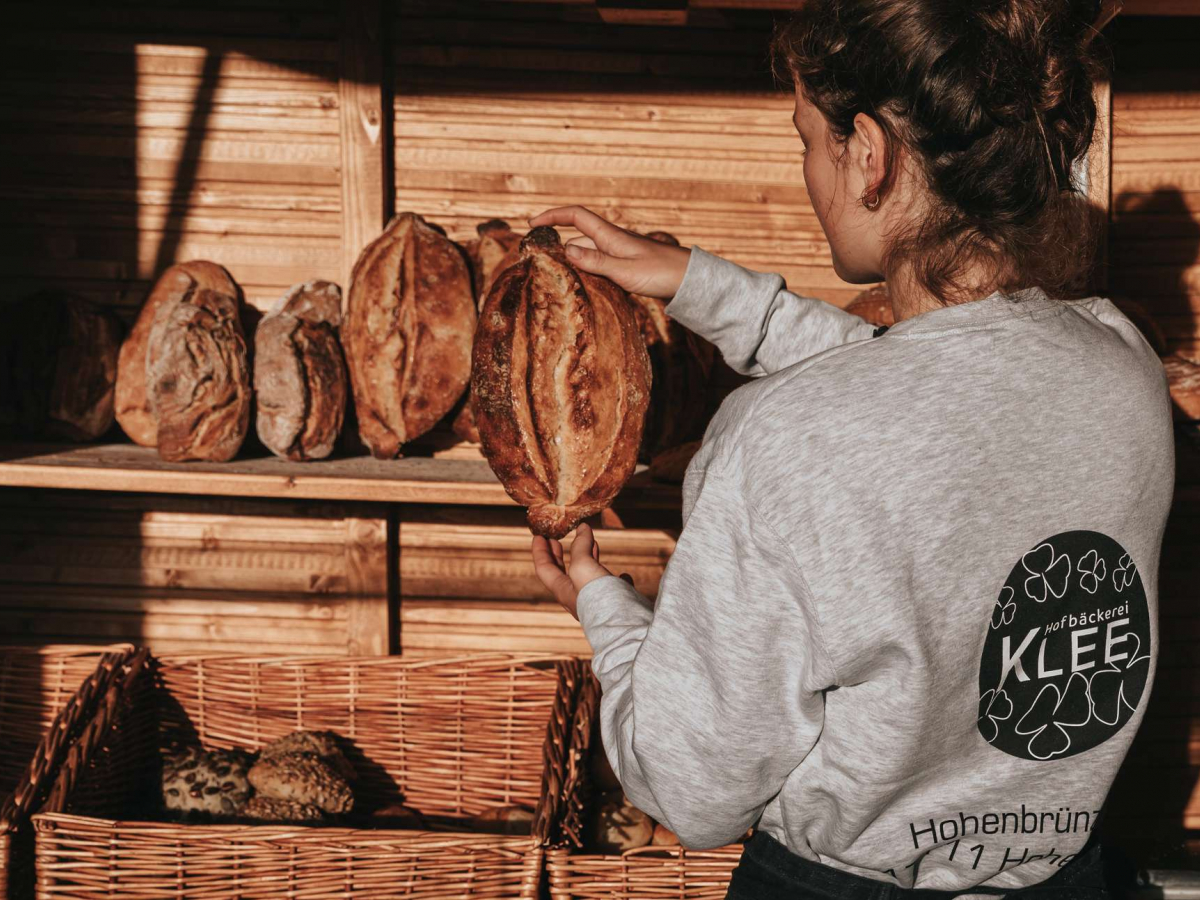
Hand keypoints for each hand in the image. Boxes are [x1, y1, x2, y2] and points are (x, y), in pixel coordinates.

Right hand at [528, 205, 691, 298]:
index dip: (552, 215)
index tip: (532, 223)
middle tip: (537, 264)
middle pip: (576, 239)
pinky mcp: (626, 267)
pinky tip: (584, 288)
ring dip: (572, 265)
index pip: (575, 216)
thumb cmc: (660, 273)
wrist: (689, 280)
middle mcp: (611, 241)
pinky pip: (599, 266)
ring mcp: (619, 254)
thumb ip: (596, 262)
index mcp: (609, 236)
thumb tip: (566, 250)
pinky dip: (587, 273)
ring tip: (555, 281)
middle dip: (557, 248)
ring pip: (587, 255)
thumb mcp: (625, 271)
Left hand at [531, 523, 633, 620]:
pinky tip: (623, 575)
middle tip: (555, 540)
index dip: (539, 551)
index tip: (537, 536)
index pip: (544, 568)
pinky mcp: (617, 604)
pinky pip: (615, 589)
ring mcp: (596, 602)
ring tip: (591, 544)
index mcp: (563, 590)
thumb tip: (582, 528)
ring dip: (588, 559)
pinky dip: (616, 579)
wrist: (625, 625)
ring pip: (589, 578)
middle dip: (558, 555)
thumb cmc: (598, 598)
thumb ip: (580, 547)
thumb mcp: (583, 566)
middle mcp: (577, 597)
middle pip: (562, 573)